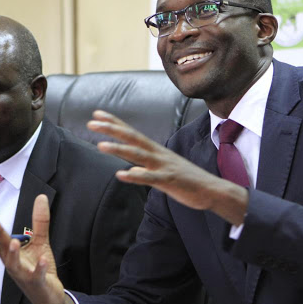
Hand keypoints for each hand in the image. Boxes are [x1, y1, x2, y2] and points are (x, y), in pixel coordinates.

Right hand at [0, 195, 77, 303]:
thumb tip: (40, 197)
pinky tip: (43, 260)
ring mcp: (23, 274)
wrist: (48, 295)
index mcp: (10, 253)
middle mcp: (13, 263)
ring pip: (14, 264)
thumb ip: (39, 221)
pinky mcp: (36, 282)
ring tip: (14, 242)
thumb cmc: (38, 269)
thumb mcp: (40, 242)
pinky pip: (36, 275)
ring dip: (13, 253)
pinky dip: (39, 268)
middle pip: (1, 247)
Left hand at [87, 110, 248, 224]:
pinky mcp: (169, 181)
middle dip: (111, 129)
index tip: (97, 113)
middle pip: (132, 137)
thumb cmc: (186, 180)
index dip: (114, 122)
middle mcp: (158, 154)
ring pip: (138, 155)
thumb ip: (146, 168)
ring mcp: (163, 166)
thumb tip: (130, 169)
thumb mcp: (163, 170)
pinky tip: (121, 175)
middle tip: (91, 122)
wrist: (211, 189)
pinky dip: (135, 176)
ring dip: (119, 149)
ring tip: (100, 145)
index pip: (132, 132)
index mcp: (156, 150)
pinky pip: (150, 178)